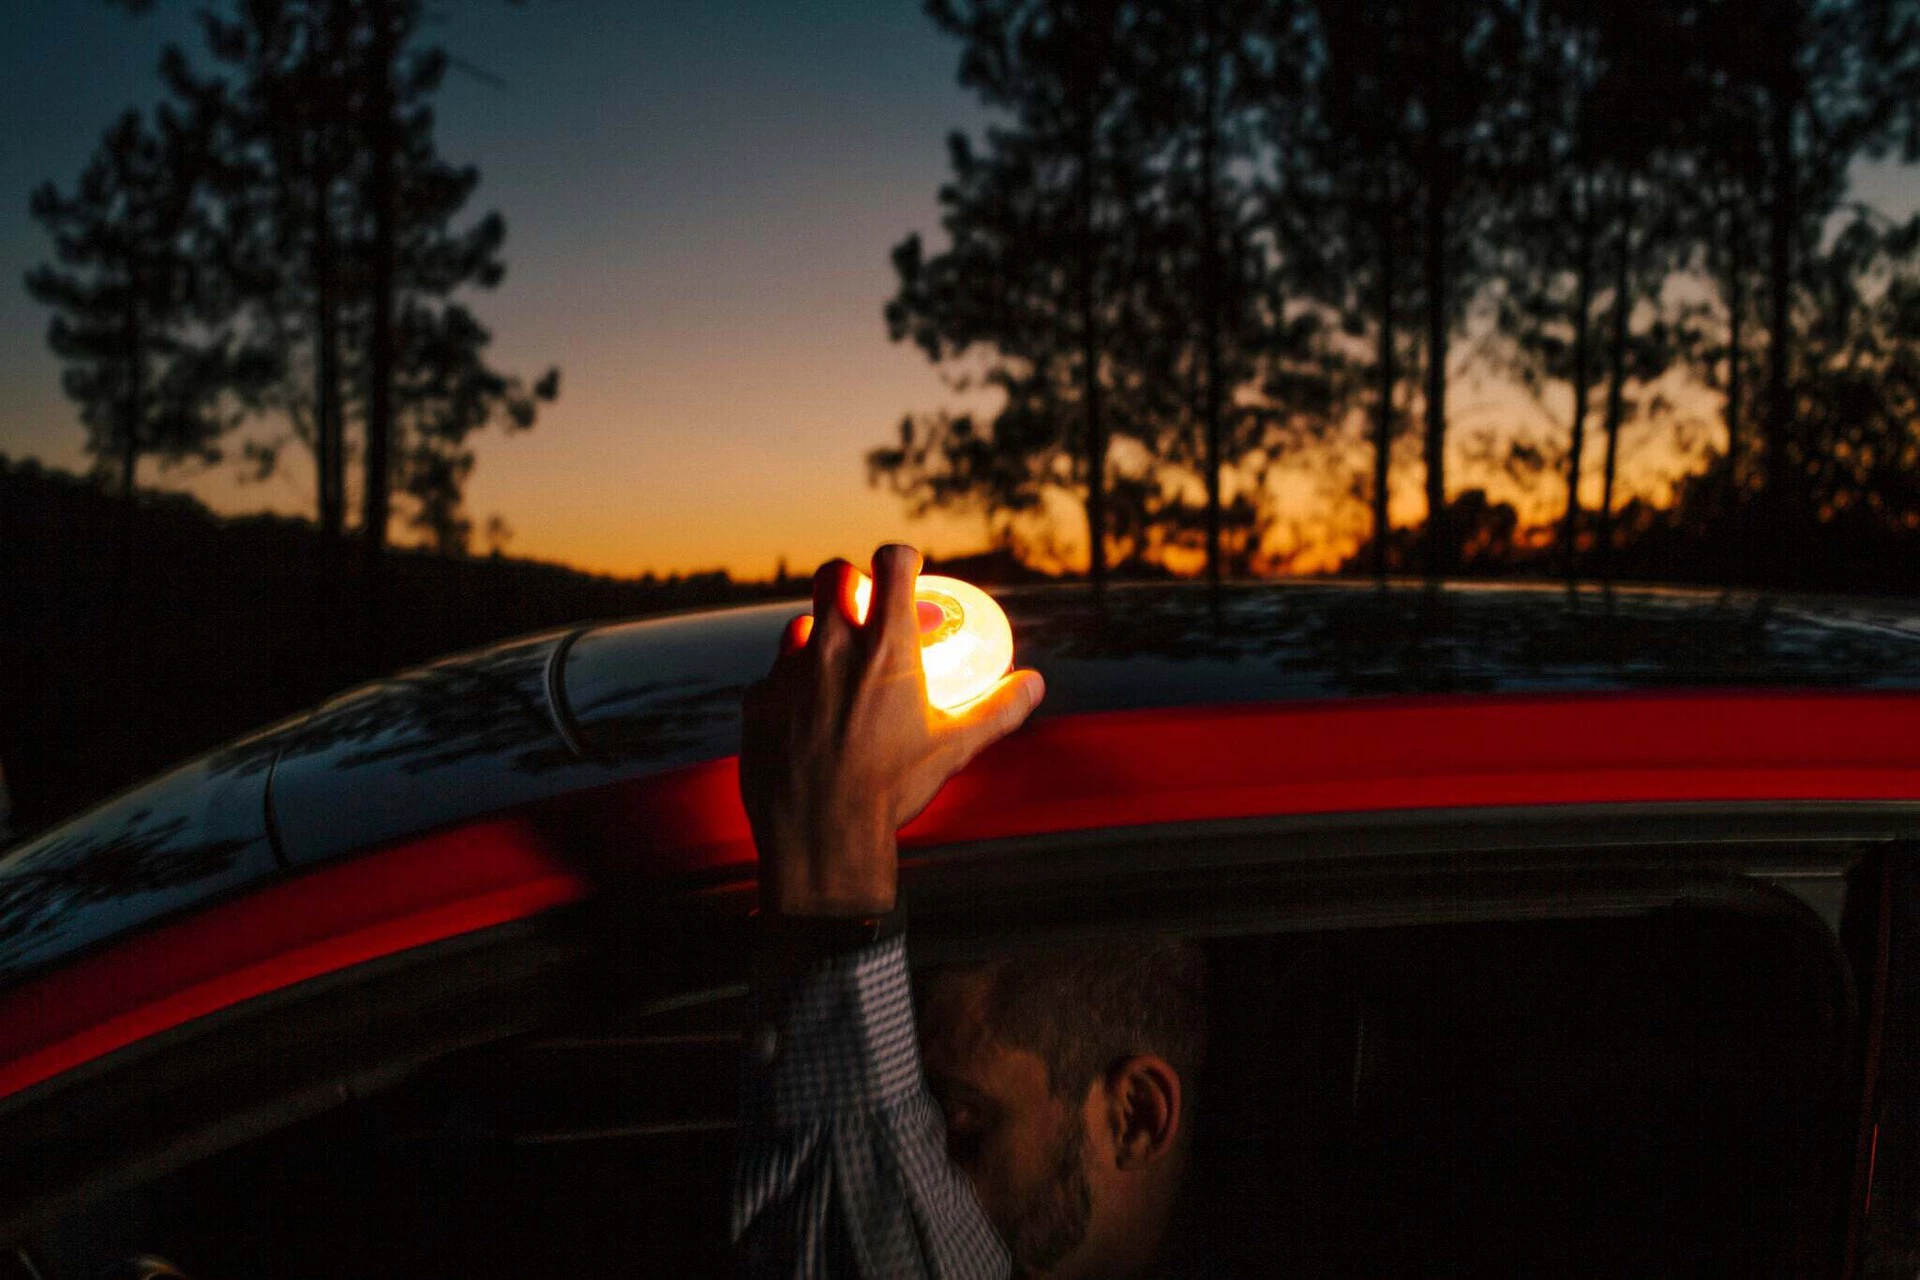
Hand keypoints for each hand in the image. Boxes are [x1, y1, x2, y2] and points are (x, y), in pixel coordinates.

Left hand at [739, 544, 1045, 917]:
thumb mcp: (954, 747)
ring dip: (818, 637)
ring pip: (800, 624)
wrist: (821, 834)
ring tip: (835, 673)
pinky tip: (806, 721)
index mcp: (887, 647)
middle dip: (851, 583)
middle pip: (835, 574)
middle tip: (864, 612)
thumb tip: (1034, 684)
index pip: (891, 561)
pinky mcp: (758, 698)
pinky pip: (774, 676)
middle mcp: (833, 645)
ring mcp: (789, 669)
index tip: (906, 570)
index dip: (901, 558)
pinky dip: (791, 688)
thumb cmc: (892, 788)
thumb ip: (998, 709)